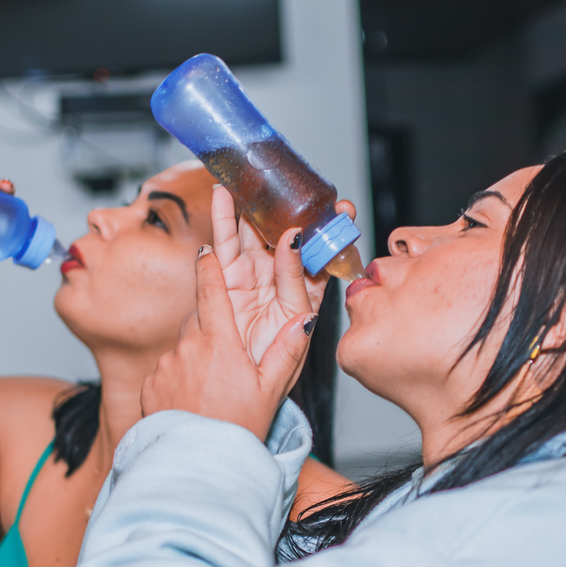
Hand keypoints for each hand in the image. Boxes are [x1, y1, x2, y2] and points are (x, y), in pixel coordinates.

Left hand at [140, 246, 317, 439]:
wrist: (197, 467)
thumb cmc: (237, 431)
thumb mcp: (270, 390)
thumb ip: (287, 350)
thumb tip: (304, 319)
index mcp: (219, 342)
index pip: (210, 289)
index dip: (208, 266)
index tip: (206, 251)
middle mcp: (187, 347)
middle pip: (198, 322)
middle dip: (210, 329)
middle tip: (226, 357)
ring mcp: (164, 366)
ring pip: (181, 349)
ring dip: (195, 359)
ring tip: (211, 391)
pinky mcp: (149, 386)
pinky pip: (165, 372)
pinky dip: (178, 380)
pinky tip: (192, 402)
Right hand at [210, 186, 349, 364]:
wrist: (235, 389)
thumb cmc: (268, 372)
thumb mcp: (291, 337)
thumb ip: (295, 301)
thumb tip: (298, 268)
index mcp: (304, 296)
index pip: (320, 257)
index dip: (331, 232)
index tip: (342, 209)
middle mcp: (278, 281)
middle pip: (286, 237)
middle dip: (292, 208)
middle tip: (297, 181)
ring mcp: (251, 277)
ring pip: (254, 234)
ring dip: (255, 206)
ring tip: (256, 177)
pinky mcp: (224, 279)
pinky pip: (223, 244)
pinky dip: (222, 219)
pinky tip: (223, 196)